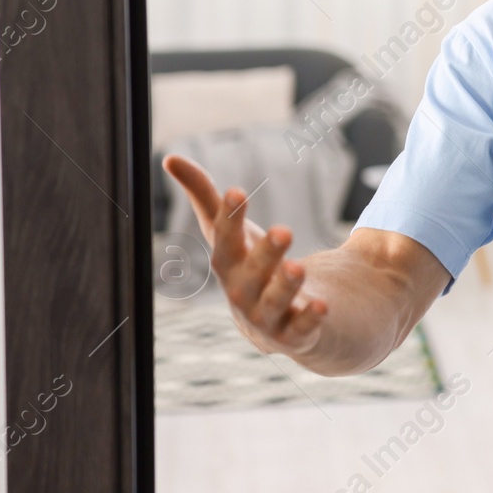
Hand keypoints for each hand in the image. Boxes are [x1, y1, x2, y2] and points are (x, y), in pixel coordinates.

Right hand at [162, 153, 327, 355]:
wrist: (275, 326)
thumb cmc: (250, 267)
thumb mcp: (233, 233)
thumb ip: (205, 197)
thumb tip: (170, 157)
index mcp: (228, 265)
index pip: (225, 240)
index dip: (229, 217)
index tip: (236, 191)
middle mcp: (243, 293)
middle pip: (251, 274)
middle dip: (266, 253)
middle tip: (284, 230)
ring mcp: (268, 317)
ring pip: (274, 303)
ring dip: (285, 286)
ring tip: (297, 267)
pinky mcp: (295, 335)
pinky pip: (301, 330)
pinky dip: (310, 319)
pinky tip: (323, 306)